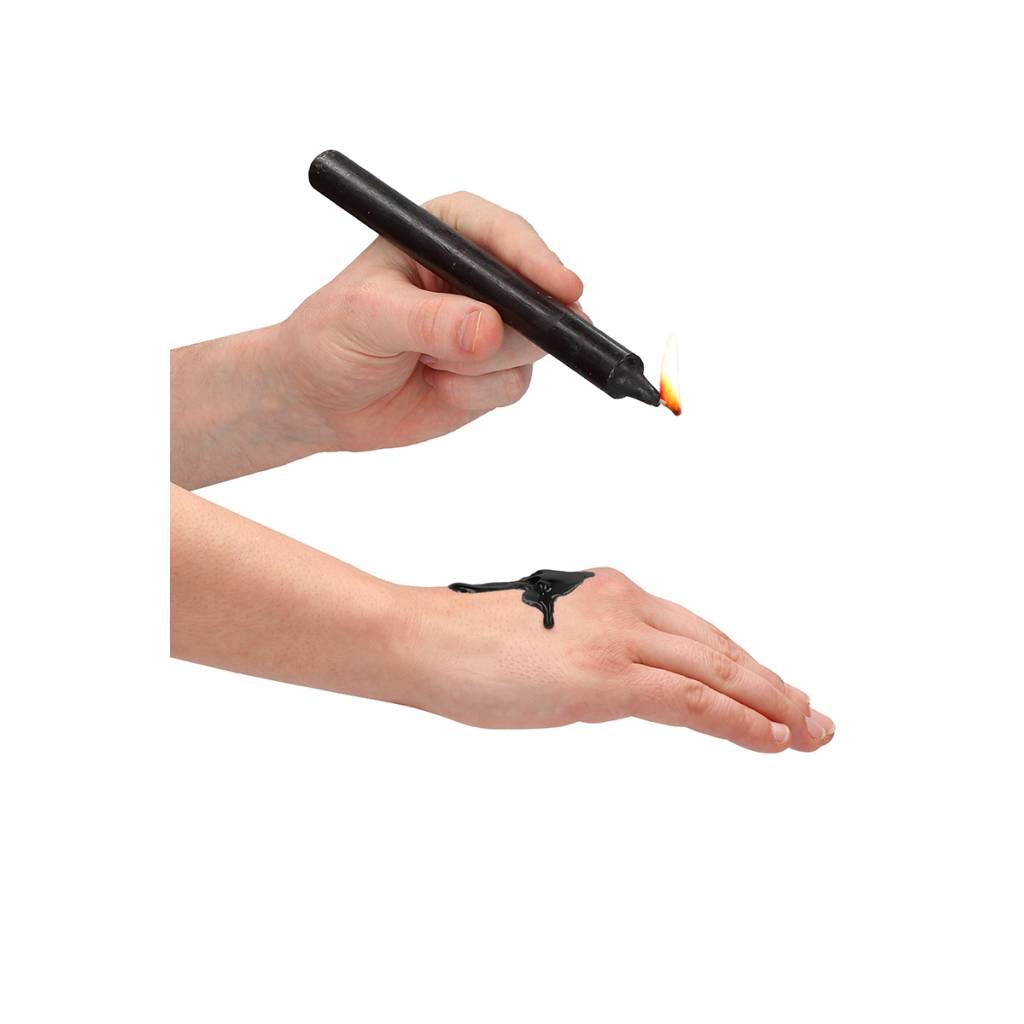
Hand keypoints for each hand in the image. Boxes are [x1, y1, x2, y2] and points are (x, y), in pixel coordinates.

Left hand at [280, 191, 584, 451]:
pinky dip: (476, 394)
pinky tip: (437, 387)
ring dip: (479, 366)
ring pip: (532, 344)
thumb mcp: (368, 317)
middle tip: (474, 349)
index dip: (537, 260)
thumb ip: (429, 320)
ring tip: (427, 364)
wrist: (321, 400)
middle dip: (510, 326)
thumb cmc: (331, 339)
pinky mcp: (497, 370)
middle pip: (536, 292)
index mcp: (446, 233)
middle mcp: (478, 274)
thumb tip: (489, 331)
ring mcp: (494, 324)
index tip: (563, 289)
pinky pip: (516, 383)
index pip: (504, 234)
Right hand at [399, 568, 834, 751]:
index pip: (695, 633)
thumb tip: (614, 685)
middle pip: (718, 648)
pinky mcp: (606, 675)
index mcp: (612, 594)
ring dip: (771, 704)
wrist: (423, 639)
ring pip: (717, 671)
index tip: (770, 689)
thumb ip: (588, 655)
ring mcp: (618, 638)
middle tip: (813, 717)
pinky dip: (739, 720)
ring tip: (810, 732)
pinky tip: (772, 739)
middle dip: (771, 686)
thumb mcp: (542, 642)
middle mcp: (626, 606)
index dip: (740, 664)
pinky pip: (691, 700)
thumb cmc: (466, 644)